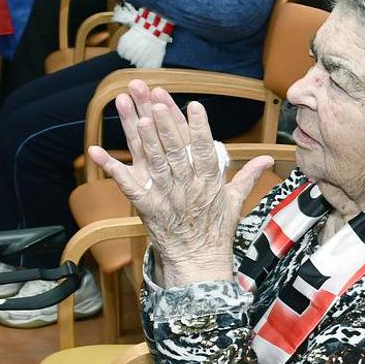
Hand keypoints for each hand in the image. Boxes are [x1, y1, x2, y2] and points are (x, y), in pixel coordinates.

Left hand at [85, 79, 273, 285]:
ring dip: (145, 138)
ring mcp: (166, 196)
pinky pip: (127, 186)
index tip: (194, 105)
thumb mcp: (236, 201)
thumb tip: (268, 159)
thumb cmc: (216, 231)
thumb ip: (248, 176)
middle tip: (157, 101)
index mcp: (209, 182)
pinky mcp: (147, 208)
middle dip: (166, 125)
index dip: (200, 128)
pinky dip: (111, 168)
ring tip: (138, 115)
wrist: (199, 262)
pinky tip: (96, 151)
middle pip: (176, 151)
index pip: (206, 150)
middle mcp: (188, 186)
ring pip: (154, 163)